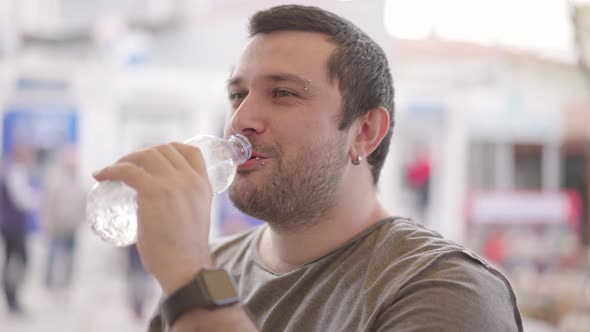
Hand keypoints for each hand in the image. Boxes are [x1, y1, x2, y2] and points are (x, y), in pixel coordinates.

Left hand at [93, 142, 213, 292]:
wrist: (186, 267)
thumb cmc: (186, 251)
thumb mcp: (195, 216)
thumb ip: (183, 202)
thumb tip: (158, 203)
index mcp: (204, 185)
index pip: (191, 151)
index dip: (171, 148)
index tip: (156, 156)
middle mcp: (190, 179)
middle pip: (164, 150)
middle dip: (143, 153)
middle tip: (128, 166)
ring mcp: (172, 184)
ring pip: (145, 156)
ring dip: (126, 159)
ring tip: (113, 170)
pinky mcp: (153, 192)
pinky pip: (127, 171)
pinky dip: (111, 170)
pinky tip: (101, 176)